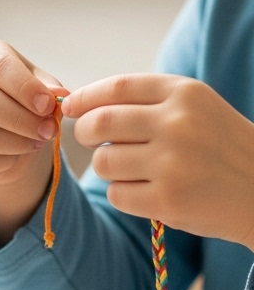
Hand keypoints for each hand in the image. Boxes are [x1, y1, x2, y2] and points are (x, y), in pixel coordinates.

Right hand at [0, 37, 66, 244]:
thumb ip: (48, 89)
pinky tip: (14, 158)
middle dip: (19, 119)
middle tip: (47, 131)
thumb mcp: (39, 88)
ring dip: (11, 143)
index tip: (48, 106)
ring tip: (34, 144)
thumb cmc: (22, 100)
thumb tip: (58, 95)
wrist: (3, 131)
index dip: (25, 87)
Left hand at [63, 74, 253, 245]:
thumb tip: (82, 105)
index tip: (69, 106)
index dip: (85, 97)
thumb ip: (148, 101)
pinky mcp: (167, 200)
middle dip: (84, 132)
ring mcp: (172, 164)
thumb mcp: (197, 107)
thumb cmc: (221, 147)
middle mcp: (177, 124)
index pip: (116, 88)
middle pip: (99, 123)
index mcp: (184, 94)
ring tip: (132, 170)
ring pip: (104, 162)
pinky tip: (146, 192)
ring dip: (108, 168)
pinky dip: (123, 194)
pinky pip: (117, 194)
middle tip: (91, 140)